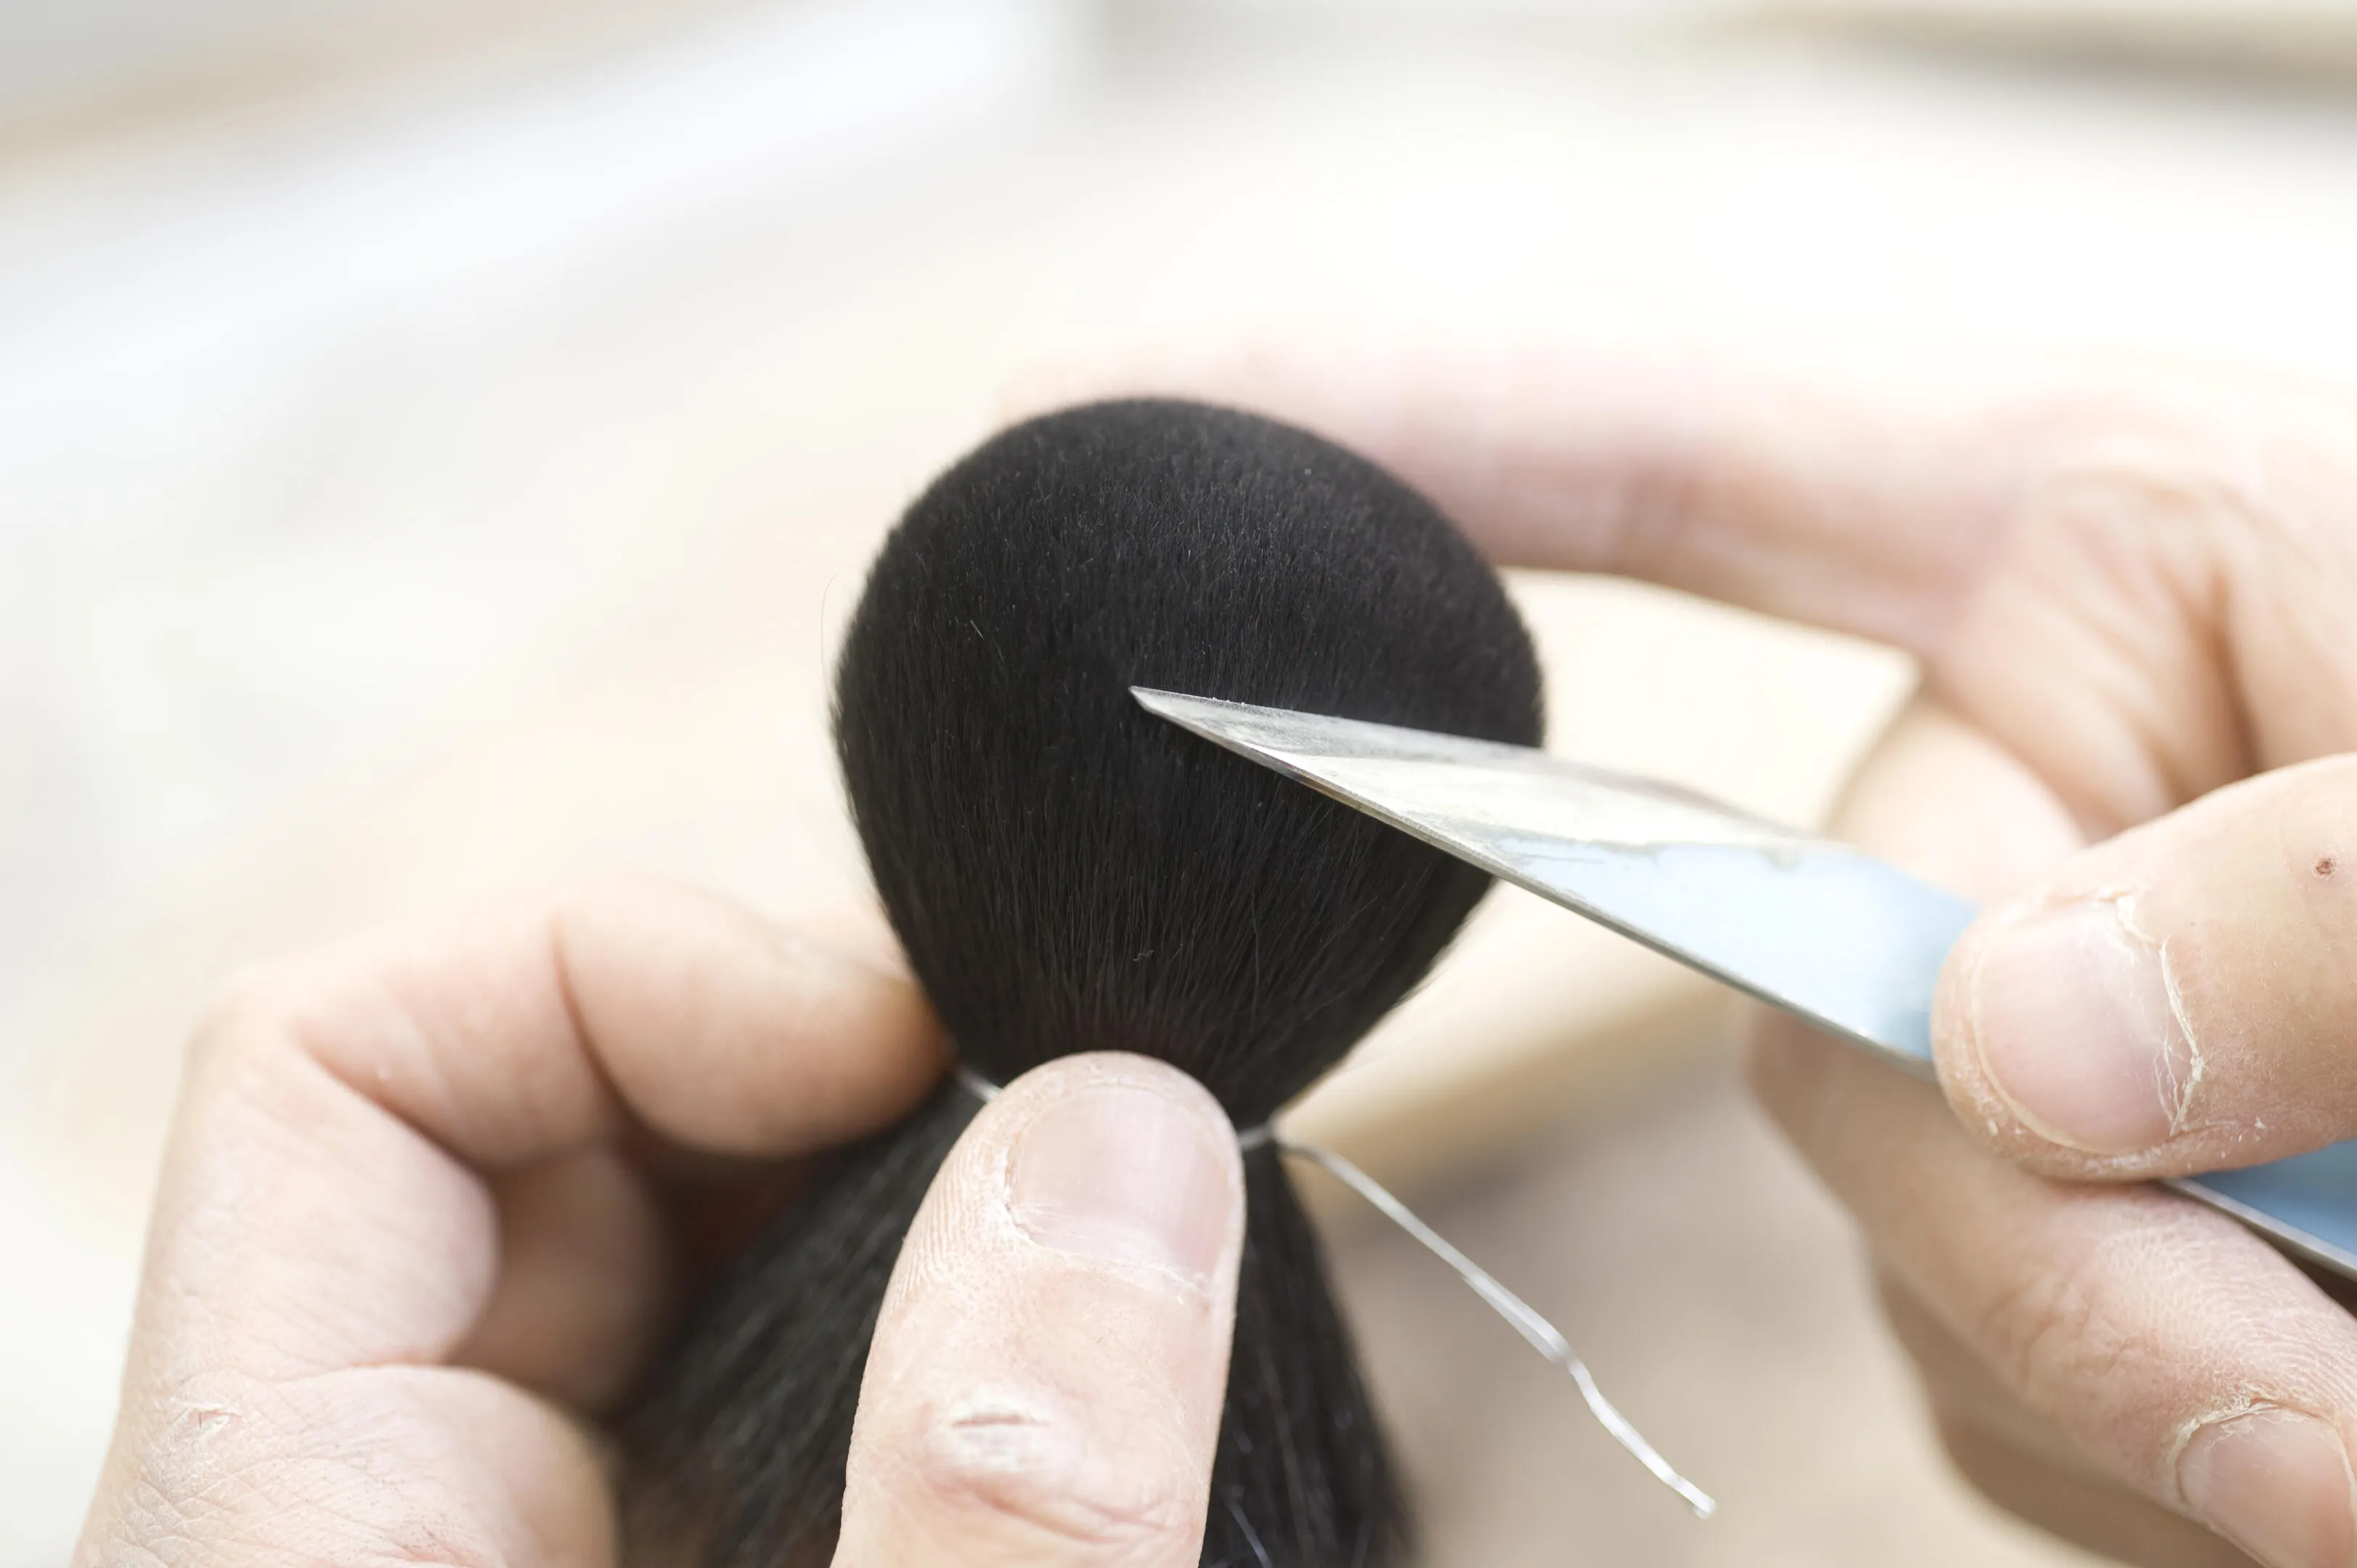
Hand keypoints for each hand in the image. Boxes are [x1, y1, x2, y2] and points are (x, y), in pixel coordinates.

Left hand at [72, 876, 1247, 1567]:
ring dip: (906, 1181)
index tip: (912, 1045)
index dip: (626, 965)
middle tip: (1080, 1120)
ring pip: (679, 1221)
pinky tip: (1069, 1337)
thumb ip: (981, 1510)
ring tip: (1110, 1221)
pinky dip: (929, 1298)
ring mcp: (535, 1529)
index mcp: (299, 1532)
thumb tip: (1121, 1132)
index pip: (336, 1061)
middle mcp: (387, 1501)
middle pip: (543, 1106)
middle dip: (829, 1070)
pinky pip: (764, 1344)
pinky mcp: (662, 1557)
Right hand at [1053, 343, 2356, 1565]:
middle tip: (2350, 1428)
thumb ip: (2341, 907)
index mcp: (2124, 555)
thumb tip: (2022, 1049)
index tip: (1124, 428)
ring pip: (1938, 1259)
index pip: (1676, 451)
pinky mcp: (2161, 1222)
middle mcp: (2059, 779)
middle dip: (2054, 1258)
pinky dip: (2201, 1462)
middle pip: (1827, 1027)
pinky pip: (2046, 1389)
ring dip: (2166, 1394)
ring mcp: (2092, 1016)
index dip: (1402, 428)